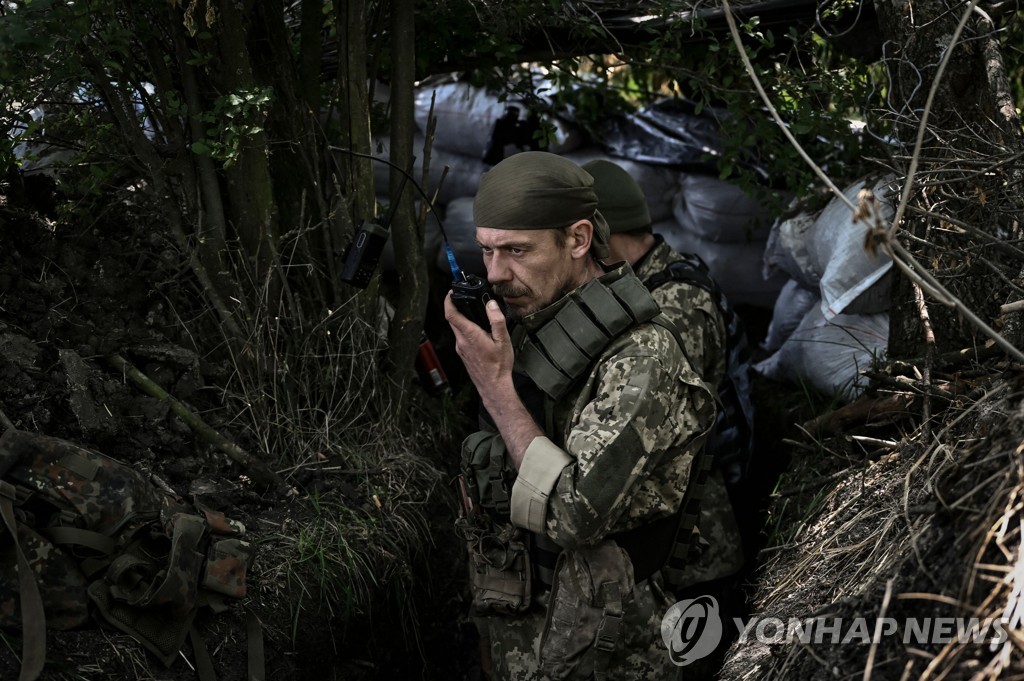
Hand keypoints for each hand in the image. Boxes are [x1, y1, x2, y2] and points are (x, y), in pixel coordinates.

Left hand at [444, 293, 539, 469]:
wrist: (493, 386)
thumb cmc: (498, 366)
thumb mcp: (503, 341)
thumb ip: (496, 321)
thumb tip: (491, 305)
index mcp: (469, 335)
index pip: (451, 314)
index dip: (448, 301)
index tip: (451, 292)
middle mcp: (461, 342)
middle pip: (452, 320)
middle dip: (455, 307)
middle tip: (462, 298)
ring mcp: (461, 349)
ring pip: (456, 329)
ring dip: (461, 319)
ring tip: (472, 313)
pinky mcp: (463, 354)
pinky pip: (461, 338)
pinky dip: (465, 329)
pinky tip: (477, 331)